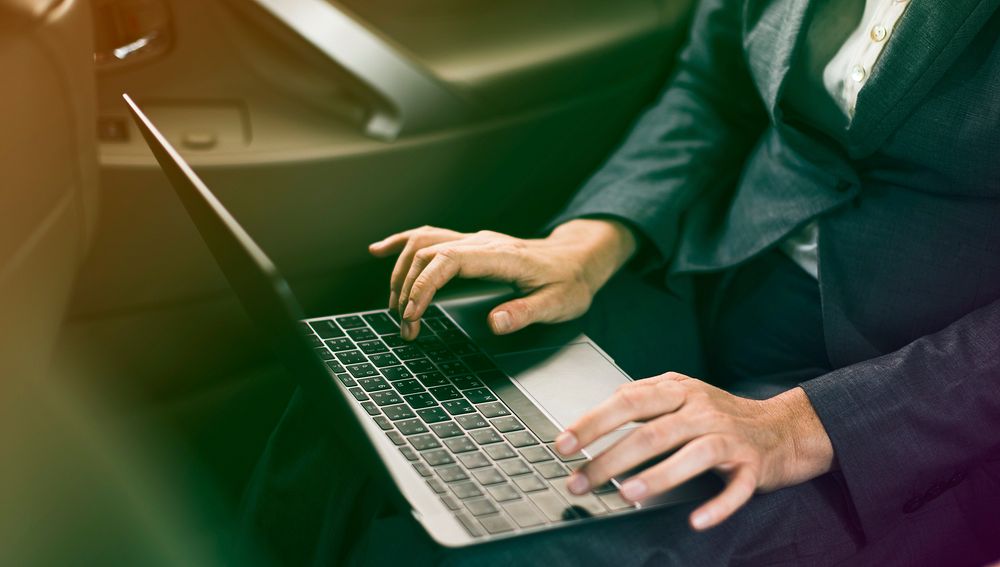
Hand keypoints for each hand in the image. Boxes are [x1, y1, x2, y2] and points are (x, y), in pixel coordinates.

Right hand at [368, 219, 636, 339]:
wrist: (579, 259)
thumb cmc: (569, 282)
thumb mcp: (558, 304)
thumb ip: (526, 313)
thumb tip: (494, 323)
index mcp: (502, 257)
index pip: (449, 261)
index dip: (424, 285)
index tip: (412, 314)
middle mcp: (483, 243)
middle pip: (428, 253)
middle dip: (407, 288)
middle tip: (405, 326)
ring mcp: (475, 241)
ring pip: (423, 243)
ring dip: (401, 273)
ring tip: (395, 306)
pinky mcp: (471, 245)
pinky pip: (429, 236)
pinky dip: (402, 243)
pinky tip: (380, 250)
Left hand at [554, 373, 833, 529]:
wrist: (783, 427)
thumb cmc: (720, 416)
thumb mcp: (680, 395)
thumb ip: (642, 400)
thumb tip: (594, 415)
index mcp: (678, 390)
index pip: (627, 402)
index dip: (593, 422)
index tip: (564, 444)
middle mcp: (702, 410)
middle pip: (652, 432)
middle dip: (610, 459)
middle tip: (581, 480)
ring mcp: (729, 437)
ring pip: (692, 455)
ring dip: (657, 476)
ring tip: (627, 494)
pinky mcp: (753, 465)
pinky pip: (736, 488)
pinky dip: (717, 505)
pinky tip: (696, 520)